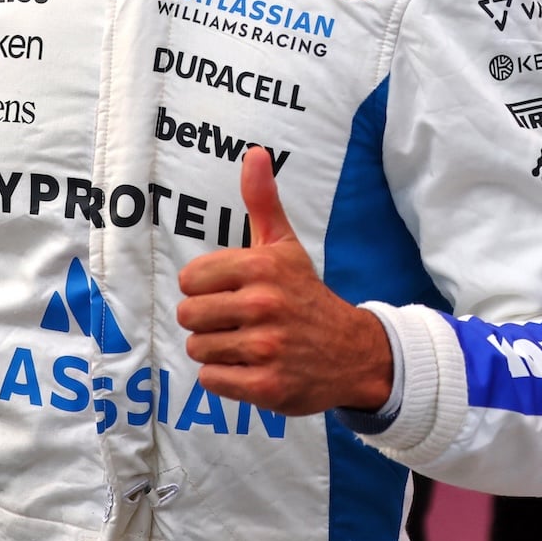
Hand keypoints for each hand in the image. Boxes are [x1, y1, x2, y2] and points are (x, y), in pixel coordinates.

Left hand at [175, 148, 393, 416]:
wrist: (352, 352)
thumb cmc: (305, 295)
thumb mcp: (285, 246)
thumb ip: (262, 201)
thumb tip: (253, 153)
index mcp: (262, 267)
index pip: (190, 279)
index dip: (204, 288)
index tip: (230, 292)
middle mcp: (263, 305)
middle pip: (189, 315)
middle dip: (207, 320)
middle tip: (237, 321)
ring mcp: (266, 348)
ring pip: (198, 348)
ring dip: (216, 350)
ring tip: (245, 344)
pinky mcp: (267, 386)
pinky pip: (212, 380)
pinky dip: (224, 378)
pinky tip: (250, 367)